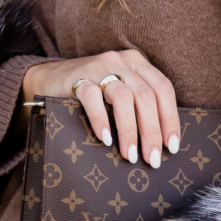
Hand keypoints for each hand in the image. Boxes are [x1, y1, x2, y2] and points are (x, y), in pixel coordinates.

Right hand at [23, 49, 179, 169]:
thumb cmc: (92, 94)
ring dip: (129, 130)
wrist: (48, 79)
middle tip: (151, 158)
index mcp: (138, 64)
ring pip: (123, 98)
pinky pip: (92, 97)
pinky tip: (105, 139)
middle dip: (151, 131)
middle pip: (146, 97)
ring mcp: (99, 67)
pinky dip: (101, 120)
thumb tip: (159, 143)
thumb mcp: (119, 93)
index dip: (170, 119)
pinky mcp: (77, 77)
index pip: (163, 89)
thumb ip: (138, 106)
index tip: (171, 146)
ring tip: (129, 155)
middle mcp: (122, 61)